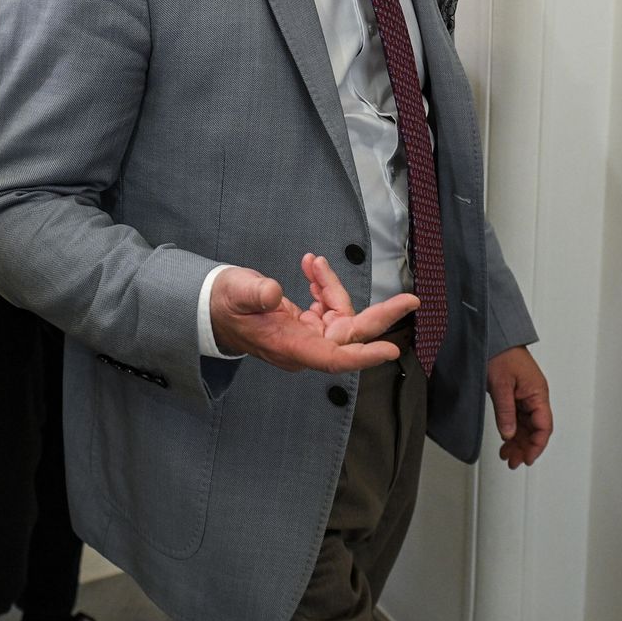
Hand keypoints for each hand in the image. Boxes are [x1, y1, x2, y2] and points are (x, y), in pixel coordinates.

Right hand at [209, 254, 416, 372]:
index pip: (333, 357)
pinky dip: (324, 286)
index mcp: (290, 347)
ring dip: (333, 287)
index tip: (390, 350)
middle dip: (379, 316)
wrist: (211, 309)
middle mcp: (304, 346)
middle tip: (410, 300)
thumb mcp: (235, 293)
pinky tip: (311, 268)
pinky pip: (328, 307)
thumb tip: (274, 293)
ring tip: (313, 263)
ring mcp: (307, 337)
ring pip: (340, 315)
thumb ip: (255, 293)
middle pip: (350, 335)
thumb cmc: (222, 304)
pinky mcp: (306, 325)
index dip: (362, 355)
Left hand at [485, 346, 551, 468]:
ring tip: (507, 456)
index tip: (526, 458)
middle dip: (525, 447)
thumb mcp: (501, 384)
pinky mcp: (515, 394)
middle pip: (536, 429)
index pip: (544, 426)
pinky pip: (517, 418)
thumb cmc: (501, 352)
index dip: (536, 445)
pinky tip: (506, 441)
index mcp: (538, 393)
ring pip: (526, 426)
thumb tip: (509, 434)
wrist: (493, 336)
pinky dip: (512, 431)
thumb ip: (505, 411)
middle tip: (513, 461)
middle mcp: (535, 396)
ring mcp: (525, 396)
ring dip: (518, 442)